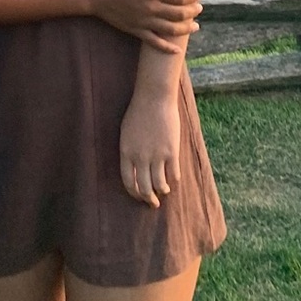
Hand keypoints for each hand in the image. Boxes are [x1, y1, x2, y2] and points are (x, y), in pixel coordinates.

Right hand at [91, 0, 200, 53]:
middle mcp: (151, 8)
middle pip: (179, 14)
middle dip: (192, 12)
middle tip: (199, 9)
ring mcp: (144, 22)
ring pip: (171, 30)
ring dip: (186, 29)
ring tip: (195, 26)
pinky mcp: (136, 30)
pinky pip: (154, 42)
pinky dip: (167, 48)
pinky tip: (176, 50)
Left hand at [119, 90, 180, 207]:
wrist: (154, 98)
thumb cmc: (138, 112)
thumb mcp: (126, 132)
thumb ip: (130, 151)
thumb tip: (135, 169)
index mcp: (126, 152)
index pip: (128, 181)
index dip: (134, 192)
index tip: (139, 196)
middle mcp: (140, 157)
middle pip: (144, 188)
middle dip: (149, 199)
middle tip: (153, 203)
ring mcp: (156, 155)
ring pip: (160, 185)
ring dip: (162, 192)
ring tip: (164, 192)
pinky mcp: (172, 152)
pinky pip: (174, 175)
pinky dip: (174, 181)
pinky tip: (173, 181)